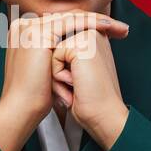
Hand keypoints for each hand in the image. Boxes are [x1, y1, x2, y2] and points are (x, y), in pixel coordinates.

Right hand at [0, 11, 128, 150]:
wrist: (21, 109)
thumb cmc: (35, 95)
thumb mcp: (48, 67)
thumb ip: (57, 53)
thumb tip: (75, 52)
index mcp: (24, 31)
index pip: (63, 21)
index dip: (88, 24)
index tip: (111, 31)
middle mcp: (24, 25)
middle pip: (68, 17)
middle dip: (97, 21)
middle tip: (121, 29)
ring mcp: (29, 27)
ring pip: (71, 17)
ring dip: (98, 20)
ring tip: (119, 28)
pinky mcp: (37, 33)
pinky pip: (70, 23)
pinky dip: (91, 23)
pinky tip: (107, 26)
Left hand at [51, 27, 129, 150]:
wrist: (104, 115)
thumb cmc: (91, 101)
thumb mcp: (75, 74)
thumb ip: (66, 57)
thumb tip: (46, 53)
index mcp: (94, 40)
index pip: (60, 48)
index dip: (61, 71)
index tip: (80, 85)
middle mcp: (93, 35)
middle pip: (54, 48)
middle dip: (58, 72)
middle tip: (77, 87)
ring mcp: (89, 38)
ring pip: (53, 52)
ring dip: (57, 75)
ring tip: (76, 86)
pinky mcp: (82, 45)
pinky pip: (54, 56)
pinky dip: (59, 75)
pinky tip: (75, 83)